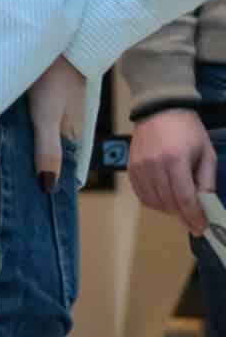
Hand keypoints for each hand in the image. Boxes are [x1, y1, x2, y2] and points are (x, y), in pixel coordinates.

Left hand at [27, 56, 87, 191]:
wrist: (56, 40)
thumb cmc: (53, 80)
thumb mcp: (47, 116)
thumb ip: (47, 148)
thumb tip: (48, 186)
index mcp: (71, 136)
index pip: (60, 168)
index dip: (45, 183)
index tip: (24, 202)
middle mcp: (63, 126)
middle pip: (45, 154)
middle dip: (27, 168)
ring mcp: (51, 111)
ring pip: (34, 137)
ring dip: (18, 148)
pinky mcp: (38, 98)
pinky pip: (26, 121)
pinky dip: (14, 129)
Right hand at [127, 108, 216, 232]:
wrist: (159, 109)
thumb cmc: (188, 130)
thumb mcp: (206, 153)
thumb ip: (206, 181)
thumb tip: (205, 206)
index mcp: (176, 159)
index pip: (184, 197)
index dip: (193, 216)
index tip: (201, 228)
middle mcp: (155, 164)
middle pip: (168, 202)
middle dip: (183, 216)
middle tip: (193, 222)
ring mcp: (140, 166)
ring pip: (154, 202)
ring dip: (169, 210)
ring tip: (179, 207)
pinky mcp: (131, 168)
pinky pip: (141, 195)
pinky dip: (154, 202)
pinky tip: (164, 199)